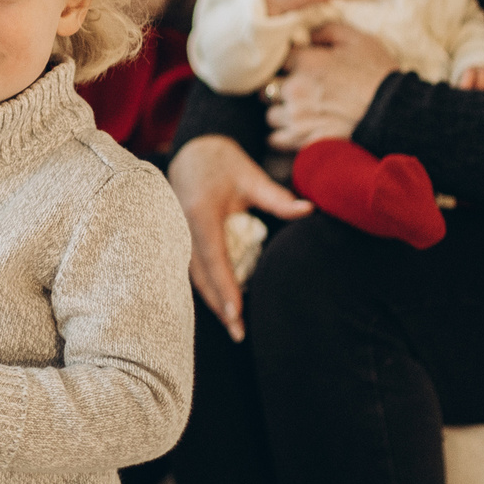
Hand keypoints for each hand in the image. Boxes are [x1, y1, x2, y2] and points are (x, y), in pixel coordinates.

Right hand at [165, 136, 312, 338]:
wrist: (192, 150)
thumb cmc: (223, 162)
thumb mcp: (251, 176)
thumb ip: (277, 198)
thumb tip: (308, 210)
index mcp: (200, 214)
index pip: (213, 258)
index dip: (225, 287)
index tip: (236, 312)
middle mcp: (181, 228)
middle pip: (201, 276)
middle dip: (219, 306)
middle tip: (238, 333)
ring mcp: (175, 236)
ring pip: (193, 277)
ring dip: (212, 302)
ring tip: (232, 326)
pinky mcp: (177, 240)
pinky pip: (191, 270)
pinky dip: (206, 289)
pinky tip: (220, 306)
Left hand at [266, 22, 394, 151]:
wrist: (394, 112)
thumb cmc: (378, 73)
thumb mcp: (358, 39)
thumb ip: (327, 30)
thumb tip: (308, 33)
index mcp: (305, 62)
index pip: (277, 59)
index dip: (286, 62)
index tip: (295, 66)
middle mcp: (295, 89)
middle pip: (267, 87)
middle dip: (278, 87)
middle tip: (294, 89)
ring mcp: (298, 117)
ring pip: (270, 114)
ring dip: (280, 112)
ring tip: (296, 111)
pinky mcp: (304, 140)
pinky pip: (275, 139)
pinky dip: (280, 136)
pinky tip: (292, 130)